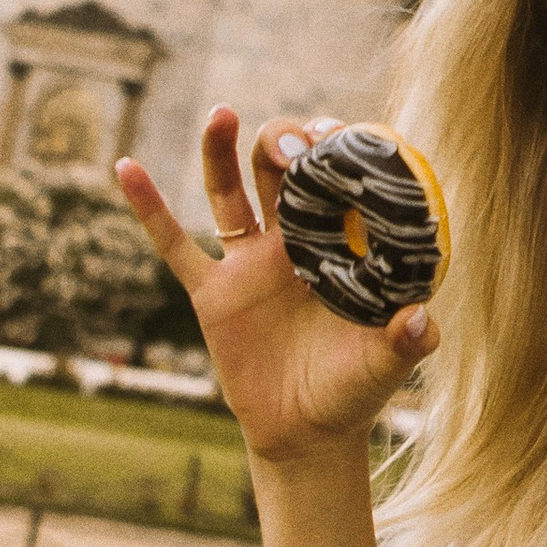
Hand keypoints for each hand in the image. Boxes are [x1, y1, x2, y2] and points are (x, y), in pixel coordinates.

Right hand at [113, 108, 433, 462]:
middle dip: (285, 143)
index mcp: (337, 246)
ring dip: (222, 150)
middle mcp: (292, 242)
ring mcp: (249, 264)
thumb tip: (420, 320)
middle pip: (280, 171)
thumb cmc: (354, 388)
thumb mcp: (386, 363)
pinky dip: (149, 207)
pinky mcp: (213, 293)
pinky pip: (174, 244)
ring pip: (229, 191)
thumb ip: (406, 340)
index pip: (336, 181)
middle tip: (293, 141)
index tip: (340, 134)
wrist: (307, 432)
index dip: (336, 150)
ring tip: (221, 113)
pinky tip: (126, 168)